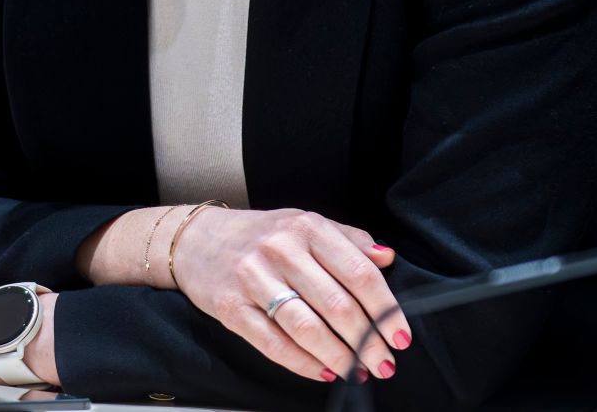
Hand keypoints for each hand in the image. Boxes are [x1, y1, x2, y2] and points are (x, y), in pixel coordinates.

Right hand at [171, 207, 408, 384]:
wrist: (196, 240)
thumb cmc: (259, 235)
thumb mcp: (303, 224)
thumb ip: (348, 239)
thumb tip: (387, 258)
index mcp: (306, 227)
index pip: (358, 272)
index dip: (385, 309)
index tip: (400, 335)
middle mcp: (280, 250)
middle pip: (337, 305)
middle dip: (368, 341)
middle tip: (384, 361)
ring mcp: (254, 279)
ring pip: (308, 328)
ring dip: (341, 356)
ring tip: (359, 371)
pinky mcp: (232, 308)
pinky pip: (274, 344)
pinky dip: (304, 364)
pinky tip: (325, 371)